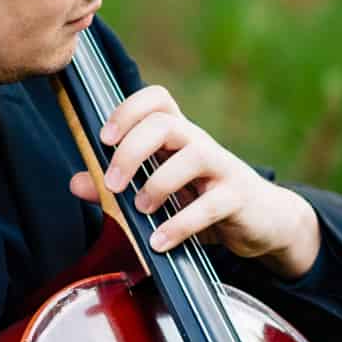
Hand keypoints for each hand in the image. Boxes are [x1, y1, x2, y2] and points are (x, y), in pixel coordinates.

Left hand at [68, 85, 320, 276]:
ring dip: (158, 184)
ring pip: (192, 155)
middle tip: (113, 184)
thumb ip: (118, 188)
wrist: (264, 222)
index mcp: (180, 138)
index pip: (158, 100)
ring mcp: (222, 169)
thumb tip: (76, 182)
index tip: (105, 138)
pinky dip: (180, 224)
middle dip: (132, 151)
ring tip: (141, 210)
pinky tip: (159, 241)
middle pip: (166, 124)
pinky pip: (210, 205)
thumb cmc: (206, 202)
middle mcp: (200, 144)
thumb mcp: (160, 194)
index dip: (128, 110)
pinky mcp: (238, 198)